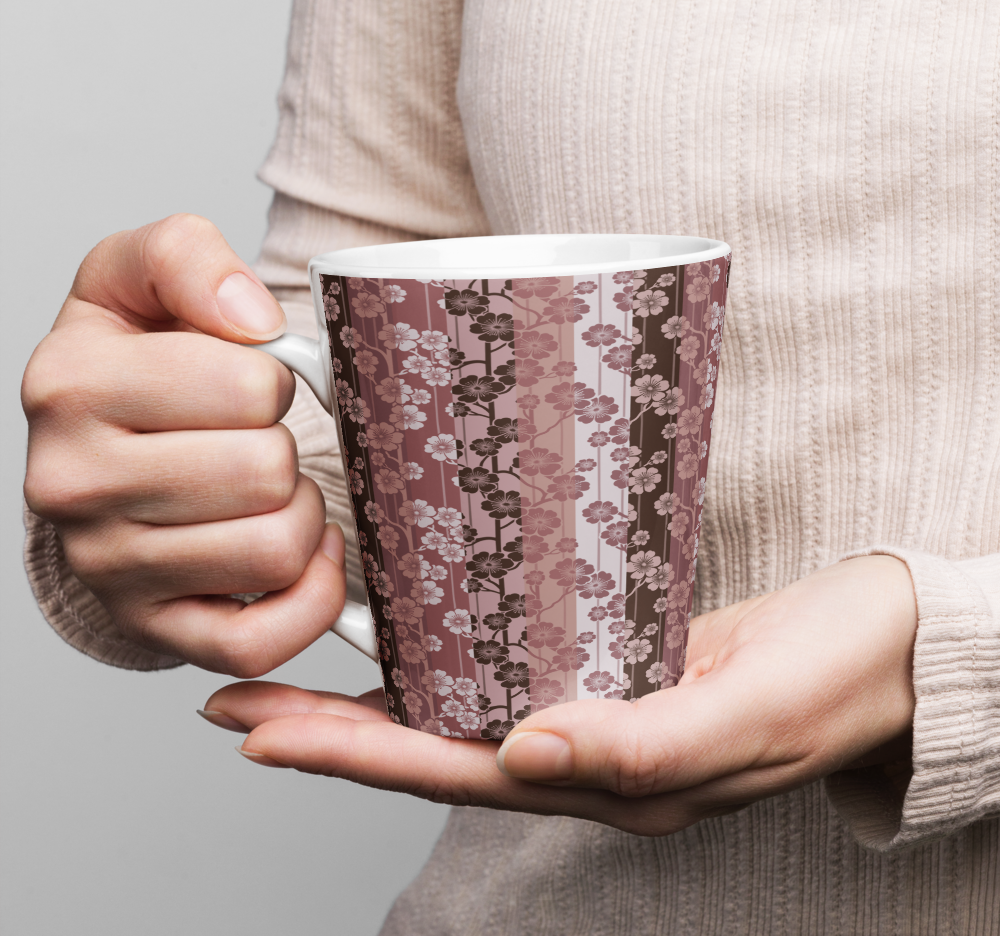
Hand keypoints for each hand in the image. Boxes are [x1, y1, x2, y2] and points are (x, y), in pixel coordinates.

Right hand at [22, 214, 344, 675]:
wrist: (103, 454)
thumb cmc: (137, 364)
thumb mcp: (142, 278)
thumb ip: (187, 258)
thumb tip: (250, 317)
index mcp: (72, 385)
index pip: (251, 387)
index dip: (275, 380)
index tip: (249, 384)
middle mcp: (73, 484)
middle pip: (267, 471)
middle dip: (287, 448)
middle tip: (259, 441)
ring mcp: (109, 568)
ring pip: (275, 550)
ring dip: (301, 515)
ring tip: (269, 493)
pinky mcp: (155, 629)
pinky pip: (259, 642)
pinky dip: (309, 597)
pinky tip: (299, 553)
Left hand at [200, 555, 916, 834]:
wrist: (885, 645)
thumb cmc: (834, 677)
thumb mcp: (751, 713)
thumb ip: (644, 742)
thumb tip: (529, 753)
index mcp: (612, 780)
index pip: (454, 771)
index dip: (352, 755)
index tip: (262, 733)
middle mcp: (587, 753)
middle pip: (434, 747)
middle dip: (330, 732)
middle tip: (234, 704)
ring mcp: (595, 706)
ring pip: (459, 711)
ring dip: (373, 698)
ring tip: (289, 683)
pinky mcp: (610, 658)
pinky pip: (506, 668)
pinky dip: (443, 659)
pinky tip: (407, 642)